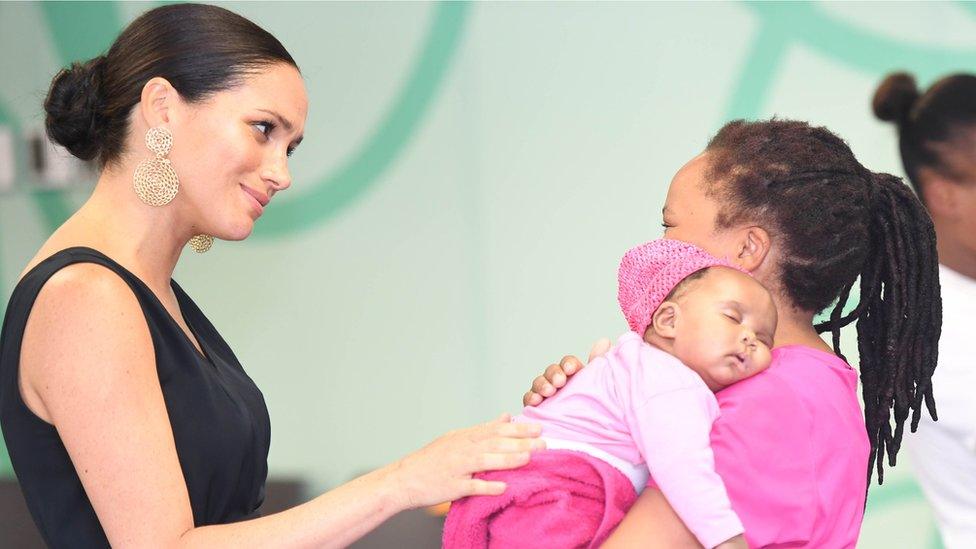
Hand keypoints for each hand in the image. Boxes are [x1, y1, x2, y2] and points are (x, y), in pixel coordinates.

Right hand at [388, 414, 543, 508]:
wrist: (405, 478)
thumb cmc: (433, 459)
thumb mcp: (457, 438)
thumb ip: (483, 429)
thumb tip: (506, 416)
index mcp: (465, 437)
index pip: (496, 429)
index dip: (518, 428)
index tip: (538, 428)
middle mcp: (462, 449)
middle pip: (495, 443)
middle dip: (520, 443)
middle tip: (544, 443)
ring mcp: (456, 467)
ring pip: (485, 460)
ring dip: (508, 459)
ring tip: (528, 458)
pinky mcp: (451, 486)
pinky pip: (471, 485)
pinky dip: (487, 485)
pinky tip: (503, 486)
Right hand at [522, 337, 610, 405]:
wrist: (585, 435)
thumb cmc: (593, 408)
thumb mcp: (599, 386)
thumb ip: (599, 364)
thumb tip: (604, 341)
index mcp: (574, 376)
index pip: (568, 363)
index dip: (568, 364)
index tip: (571, 369)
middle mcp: (558, 382)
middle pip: (551, 371)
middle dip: (554, 374)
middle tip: (559, 382)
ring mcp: (546, 394)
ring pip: (539, 383)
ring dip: (542, 385)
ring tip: (548, 392)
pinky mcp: (536, 407)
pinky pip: (529, 399)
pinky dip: (530, 398)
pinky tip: (535, 401)